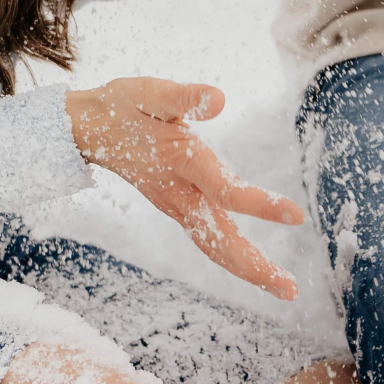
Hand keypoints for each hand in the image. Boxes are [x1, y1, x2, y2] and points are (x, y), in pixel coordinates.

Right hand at [64, 78, 302, 298]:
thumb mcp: (149, 93)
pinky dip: (232, 258)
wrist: (86, 129)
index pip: (224, 189)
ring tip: (283, 287)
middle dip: (254, 266)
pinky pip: (206, 240)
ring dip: (248, 269)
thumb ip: (183, 97)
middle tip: (290, 290)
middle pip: (218, 239)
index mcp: (179, 162)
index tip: (296, 215)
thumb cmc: (122, 107)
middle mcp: (178, 193)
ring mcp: (175, 205)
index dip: (259, 204)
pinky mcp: (175, 208)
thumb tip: (218, 99)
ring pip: (212, 246)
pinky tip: (255, 268)